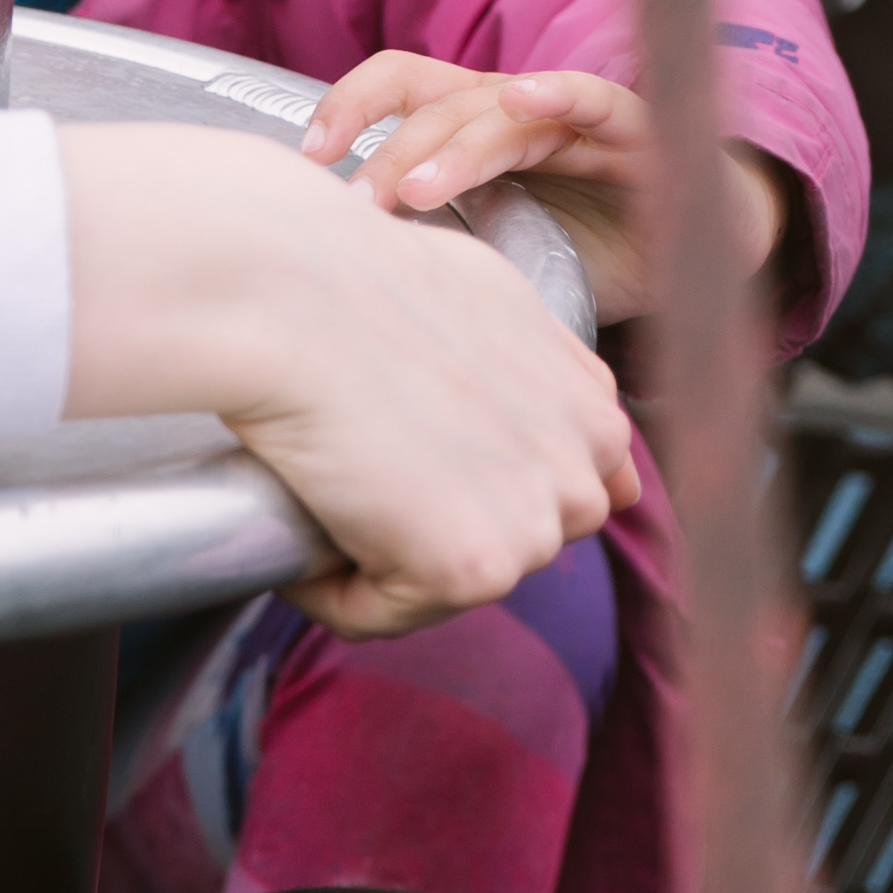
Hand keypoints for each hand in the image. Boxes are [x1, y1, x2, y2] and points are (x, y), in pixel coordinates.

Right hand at [56, 125, 640, 639]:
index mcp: (594, 413)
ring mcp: (537, 526)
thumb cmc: (370, 281)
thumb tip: (574, 415)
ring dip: (379, 554)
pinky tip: (312, 514)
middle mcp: (584, 472)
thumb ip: (545, 370)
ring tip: (339, 479)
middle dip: (433, 523)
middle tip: (367, 461)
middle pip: (497, 545)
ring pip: (441, 584)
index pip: (546, 496)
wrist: (298, 297)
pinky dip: (331, 584)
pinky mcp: (475, 568)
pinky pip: (382, 611)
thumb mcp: (499, 305)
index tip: (412, 453)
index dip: (468, 484)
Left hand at [301, 51, 787, 319]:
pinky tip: (526, 98)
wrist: (694, 261)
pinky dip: (560, 93)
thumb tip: (336, 304)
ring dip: (454, 147)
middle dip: (391, 151)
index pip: (399, 91)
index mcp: (476, 129)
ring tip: (415, 193)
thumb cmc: (589, 255)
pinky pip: (595, 100)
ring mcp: (573, 116)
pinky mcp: (634, 129)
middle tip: (359, 206)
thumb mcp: (497, 258)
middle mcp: (517, 110)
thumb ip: (437, 260)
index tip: (304, 160)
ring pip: (500, 108)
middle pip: (436, 103)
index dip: (346, 108)